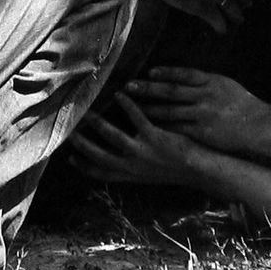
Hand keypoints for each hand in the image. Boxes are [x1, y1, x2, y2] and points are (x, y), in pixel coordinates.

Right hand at [69, 94, 208, 186]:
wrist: (202, 170)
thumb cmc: (178, 169)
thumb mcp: (152, 174)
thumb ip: (134, 166)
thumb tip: (119, 156)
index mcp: (133, 175)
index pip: (102, 174)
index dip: (84, 166)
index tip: (70, 157)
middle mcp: (134, 166)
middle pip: (101, 156)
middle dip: (82, 144)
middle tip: (68, 131)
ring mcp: (144, 152)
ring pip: (114, 137)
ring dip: (98, 123)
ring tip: (87, 111)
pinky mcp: (157, 138)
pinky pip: (137, 118)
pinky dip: (126, 105)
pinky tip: (119, 94)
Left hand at [125, 66, 268, 153]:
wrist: (259, 126)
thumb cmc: (243, 104)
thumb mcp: (225, 84)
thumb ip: (204, 81)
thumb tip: (182, 77)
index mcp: (212, 81)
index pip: (184, 74)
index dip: (165, 72)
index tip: (149, 71)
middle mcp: (206, 96)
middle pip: (171, 91)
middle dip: (148, 88)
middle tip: (129, 86)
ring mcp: (203, 115)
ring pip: (171, 111)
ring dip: (150, 109)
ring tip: (133, 107)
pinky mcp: (202, 132)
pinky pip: (177, 129)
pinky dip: (162, 127)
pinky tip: (149, 127)